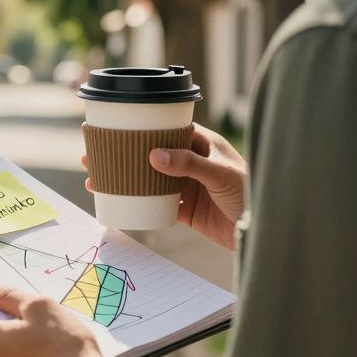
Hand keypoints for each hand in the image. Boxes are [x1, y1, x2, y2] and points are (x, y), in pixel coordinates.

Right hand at [82, 123, 246, 249]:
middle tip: (93, 153)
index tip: (115, 125)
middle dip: (122, 153)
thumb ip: (189, 164)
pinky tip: (117, 201)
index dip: (140, 127)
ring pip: (148, 178)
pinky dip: (136, 202)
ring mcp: (187, 186)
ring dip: (124, 178)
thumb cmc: (251, 192)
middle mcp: (191, 162)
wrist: (263, 230)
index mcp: (202, 144)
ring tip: (96, 178)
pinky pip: (155, 203)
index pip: (166, 129)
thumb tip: (153, 155)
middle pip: (150, 153)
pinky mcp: (186, 210)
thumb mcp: (221, 174)